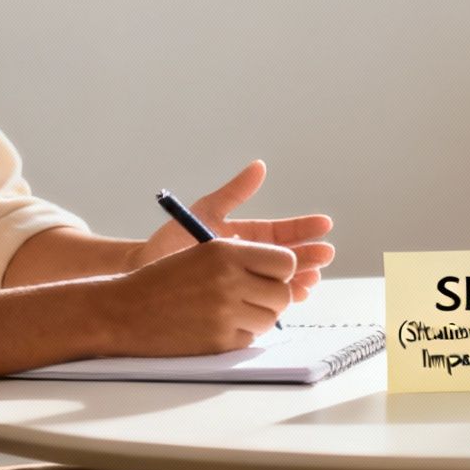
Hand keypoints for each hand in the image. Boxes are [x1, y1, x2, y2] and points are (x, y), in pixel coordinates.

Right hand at [108, 238, 306, 356]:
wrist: (123, 311)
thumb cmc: (163, 279)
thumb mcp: (202, 253)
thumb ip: (243, 257)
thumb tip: (289, 269)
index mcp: (226, 252)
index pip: (285, 261)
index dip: (280, 270)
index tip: (269, 274)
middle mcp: (229, 280)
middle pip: (283, 293)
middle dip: (273, 296)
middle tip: (254, 297)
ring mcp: (224, 314)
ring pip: (270, 318)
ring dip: (258, 317)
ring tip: (232, 310)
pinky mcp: (218, 342)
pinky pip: (250, 339)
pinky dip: (240, 334)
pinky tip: (217, 325)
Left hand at [131, 160, 335, 299]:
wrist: (144, 274)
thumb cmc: (170, 242)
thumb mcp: (204, 212)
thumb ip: (234, 192)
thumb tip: (260, 167)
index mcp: (246, 237)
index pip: (281, 233)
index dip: (303, 228)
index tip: (324, 224)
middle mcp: (249, 260)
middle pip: (287, 257)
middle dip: (309, 255)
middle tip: (325, 254)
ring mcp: (245, 281)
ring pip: (281, 279)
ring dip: (301, 278)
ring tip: (313, 278)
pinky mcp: (238, 302)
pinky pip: (266, 300)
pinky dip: (284, 298)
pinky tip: (295, 296)